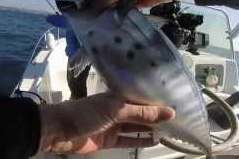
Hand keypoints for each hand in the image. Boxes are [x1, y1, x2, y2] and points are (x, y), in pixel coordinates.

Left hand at [39, 93, 174, 153]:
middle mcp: (117, 110)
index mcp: (118, 97)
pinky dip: (140, 141)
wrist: (60, 130)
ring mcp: (114, 125)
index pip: (141, 97)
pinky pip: (128, 140)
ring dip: (150, 129)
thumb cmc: (87, 113)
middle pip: (140, 113)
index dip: (157, 100)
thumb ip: (141, 113)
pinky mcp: (110, 140)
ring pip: (136, 127)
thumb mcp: (115, 110)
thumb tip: (170, 112)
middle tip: (178, 119)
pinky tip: (155, 140)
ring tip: (170, 130)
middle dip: (156, 116)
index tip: (176, 103)